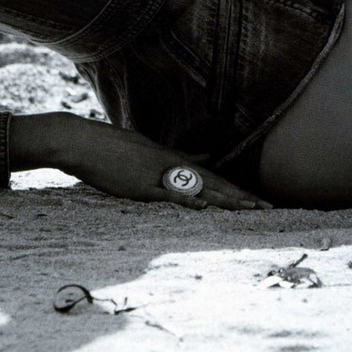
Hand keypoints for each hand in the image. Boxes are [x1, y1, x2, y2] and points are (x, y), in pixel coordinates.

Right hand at [57, 117, 270, 210]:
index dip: (237, 190)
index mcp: (174, 159)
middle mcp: (172, 166)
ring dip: (225, 199)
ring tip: (249, 209)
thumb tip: (206, 156)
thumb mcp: (152, 149)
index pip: (213, 177)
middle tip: (267, 208)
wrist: (83, 142)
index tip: (258, 201)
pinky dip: (187, 199)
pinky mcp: (140, 186)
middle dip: (241, 197)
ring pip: (199, 188)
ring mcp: (157, 175)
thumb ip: (180, 155)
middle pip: (214, 183)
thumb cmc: (114, 146)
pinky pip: (168, 194)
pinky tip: (205, 206)